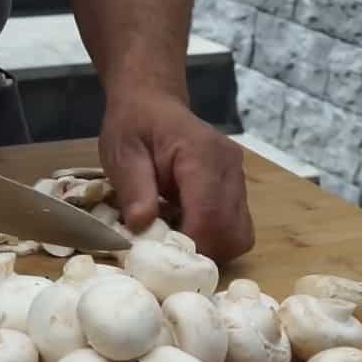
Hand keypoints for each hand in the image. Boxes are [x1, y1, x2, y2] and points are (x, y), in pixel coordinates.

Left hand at [99, 92, 254, 263]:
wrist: (151, 102)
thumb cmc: (133, 125)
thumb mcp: (122, 153)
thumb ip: (134, 189)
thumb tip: (142, 227)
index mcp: (201, 156)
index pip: (209, 215)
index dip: (189, 245)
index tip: (159, 259)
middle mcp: (229, 167)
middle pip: (232, 232)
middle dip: (200, 253)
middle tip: (164, 256)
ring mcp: (237, 178)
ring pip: (239, 234)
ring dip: (208, 247)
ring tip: (173, 242)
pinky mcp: (235, 186)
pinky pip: (234, 225)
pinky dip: (212, 237)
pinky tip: (183, 229)